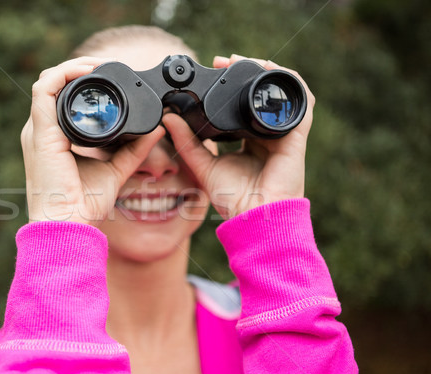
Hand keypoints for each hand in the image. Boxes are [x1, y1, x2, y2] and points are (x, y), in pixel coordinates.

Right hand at [22, 57, 164, 225]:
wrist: (67, 225)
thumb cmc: (84, 205)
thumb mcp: (115, 170)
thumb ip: (134, 150)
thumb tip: (156, 130)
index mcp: (55, 139)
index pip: (63, 100)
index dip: (83, 83)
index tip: (111, 78)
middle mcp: (43, 131)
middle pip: (55, 87)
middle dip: (80, 71)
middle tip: (108, 67)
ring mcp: (38, 130)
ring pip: (49, 81)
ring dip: (74, 67)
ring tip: (99, 65)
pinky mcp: (39, 132)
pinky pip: (45, 89)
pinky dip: (65, 74)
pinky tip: (87, 72)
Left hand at [164, 54, 315, 219]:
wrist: (255, 217)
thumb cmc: (233, 199)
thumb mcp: (202, 166)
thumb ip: (187, 142)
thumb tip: (168, 118)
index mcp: (248, 142)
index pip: (242, 107)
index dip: (230, 87)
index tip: (214, 70)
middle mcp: (266, 136)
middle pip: (260, 96)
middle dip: (246, 72)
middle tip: (225, 60)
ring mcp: (283, 136)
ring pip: (281, 94)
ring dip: (266, 72)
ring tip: (245, 61)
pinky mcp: (295, 137)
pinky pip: (302, 103)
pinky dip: (291, 84)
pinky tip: (274, 70)